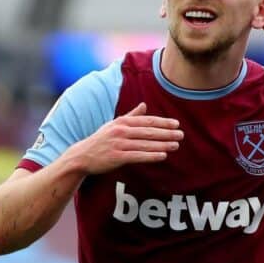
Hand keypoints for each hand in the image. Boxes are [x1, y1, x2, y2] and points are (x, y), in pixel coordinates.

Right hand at [64, 102, 183, 174]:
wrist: (82, 156)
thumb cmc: (101, 139)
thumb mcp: (114, 124)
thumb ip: (131, 115)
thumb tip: (144, 105)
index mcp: (122, 122)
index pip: (147, 121)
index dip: (162, 122)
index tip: (176, 124)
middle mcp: (121, 131)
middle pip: (148, 132)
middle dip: (166, 133)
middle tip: (181, 134)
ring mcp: (119, 144)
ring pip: (145, 144)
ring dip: (162, 144)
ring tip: (176, 145)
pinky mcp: (116, 157)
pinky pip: (137, 156)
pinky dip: (151, 156)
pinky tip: (162, 156)